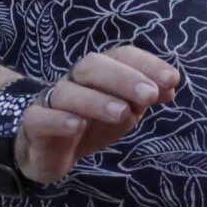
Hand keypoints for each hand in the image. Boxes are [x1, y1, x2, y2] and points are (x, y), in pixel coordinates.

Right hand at [15, 46, 181, 185]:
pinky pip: (40, 117)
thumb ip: (143, 97)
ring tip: (123, 113)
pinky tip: (78, 126)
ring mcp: (51, 102)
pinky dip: (58, 119)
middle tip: (149, 95)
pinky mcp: (35, 126)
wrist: (50, 150)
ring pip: (67, 92)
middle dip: (123, 78)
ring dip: (97, 100)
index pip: (121, 56)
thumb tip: (171, 85)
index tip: (171, 79)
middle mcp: (74, 81)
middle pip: (92, 66)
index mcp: (99, 73)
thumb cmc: (91, 123)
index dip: (146, 63)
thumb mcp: (124, 110)